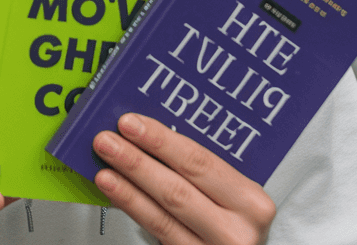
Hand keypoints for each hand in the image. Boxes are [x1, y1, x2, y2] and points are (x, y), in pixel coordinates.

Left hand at [92, 113, 275, 244]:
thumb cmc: (237, 223)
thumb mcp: (233, 196)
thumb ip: (203, 172)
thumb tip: (152, 137)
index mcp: (251, 202)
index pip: (200, 163)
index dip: (161, 141)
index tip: (132, 123)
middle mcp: (236, 230)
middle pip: (177, 190)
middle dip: (137, 161)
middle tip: (108, 141)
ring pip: (162, 216)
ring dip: (128, 188)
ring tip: (104, 169)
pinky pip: (157, 233)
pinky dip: (133, 210)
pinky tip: (117, 195)